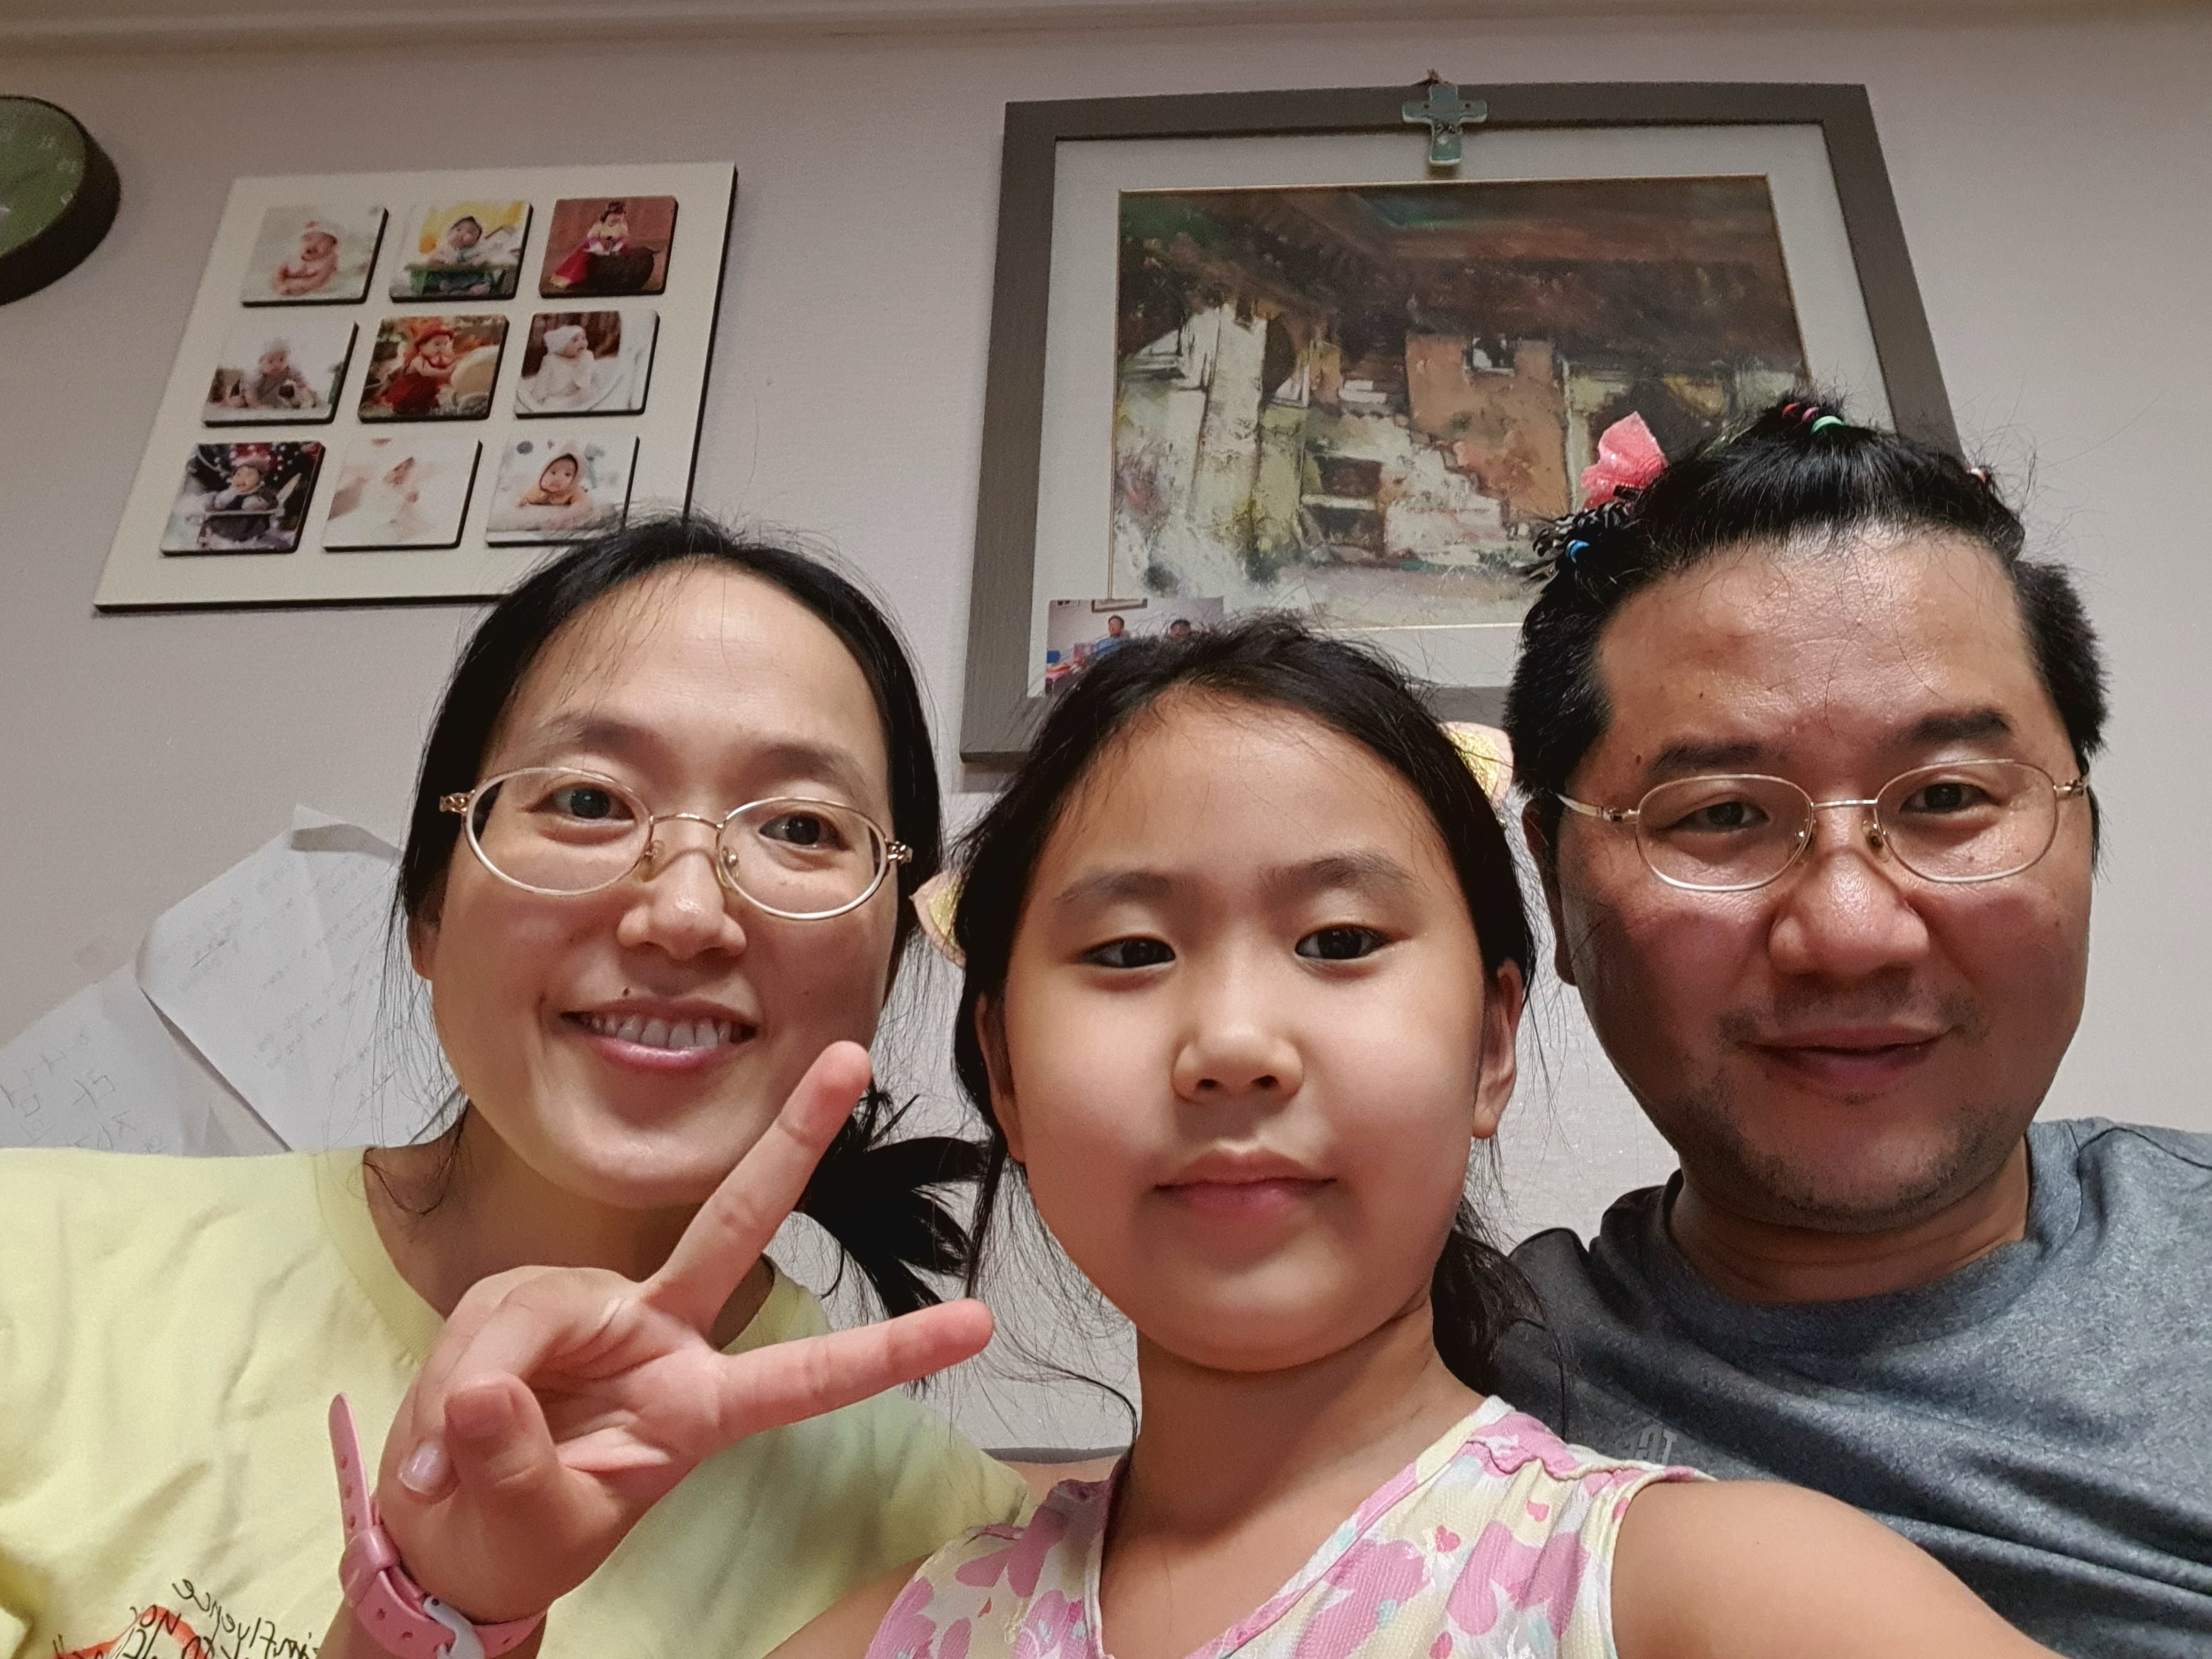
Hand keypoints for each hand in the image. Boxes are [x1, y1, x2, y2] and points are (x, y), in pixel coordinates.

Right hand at [369, 1042, 994, 1623]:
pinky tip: (433, 1447)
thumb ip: (515, 1464)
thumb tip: (483, 1396)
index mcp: (701, 1406)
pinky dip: (451, 1386)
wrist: (443, 1536)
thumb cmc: (516, 1538)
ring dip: (481, 1384)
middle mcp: (662, 1335)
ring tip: (443, 1468)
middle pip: (736, 1224)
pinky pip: (487, 1323)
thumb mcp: (530, 1526)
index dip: (889, 1351)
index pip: (808, 1377)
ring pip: (541, 1307)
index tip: (980, 1322)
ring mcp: (595, 1308)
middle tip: (853, 1059)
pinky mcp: (525, 1301)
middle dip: (795, 1141)